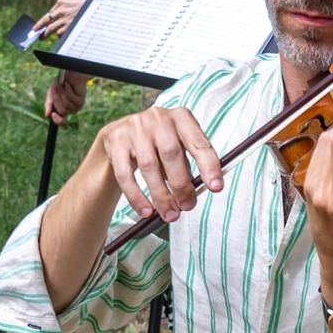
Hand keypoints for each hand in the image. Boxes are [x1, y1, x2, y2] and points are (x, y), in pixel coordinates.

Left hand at [30, 0, 89, 42]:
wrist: (98, 10)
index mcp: (62, 1)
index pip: (51, 11)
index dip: (47, 17)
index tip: (43, 21)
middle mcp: (61, 11)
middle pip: (46, 21)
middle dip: (39, 27)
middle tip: (36, 31)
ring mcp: (64, 21)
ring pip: (52, 29)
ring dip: (47, 34)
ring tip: (42, 37)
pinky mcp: (68, 29)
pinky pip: (60, 34)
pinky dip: (60, 35)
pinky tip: (59, 36)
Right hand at [43, 72, 87, 124]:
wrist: (70, 75)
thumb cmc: (60, 85)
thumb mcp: (51, 94)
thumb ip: (49, 105)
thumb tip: (47, 115)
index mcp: (63, 111)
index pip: (61, 122)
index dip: (57, 121)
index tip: (53, 114)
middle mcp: (70, 111)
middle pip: (62, 111)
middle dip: (57, 99)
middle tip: (55, 88)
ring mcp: (76, 107)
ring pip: (66, 105)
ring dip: (62, 93)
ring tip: (61, 85)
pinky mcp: (81, 101)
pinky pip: (71, 98)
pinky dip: (68, 90)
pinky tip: (68, 85)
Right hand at [91, 102, 224, 222]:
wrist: (120, 134)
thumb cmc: (158, 145)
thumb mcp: (177, 146)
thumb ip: (188, 166)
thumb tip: (196, 194)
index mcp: (181, 117)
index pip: (199, 142)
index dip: (209, 166)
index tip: (216, 187)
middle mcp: (158, 117)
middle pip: (171, 154)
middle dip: (181, 186)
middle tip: (187, 206)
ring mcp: (135, 127)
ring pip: (149, 166)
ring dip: (161, 195)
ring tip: (169, 214)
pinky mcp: (116, 140)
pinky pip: (125, 174)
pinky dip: (136, 196)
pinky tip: (146, 211)